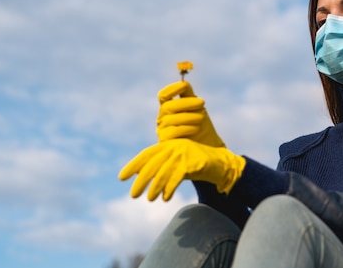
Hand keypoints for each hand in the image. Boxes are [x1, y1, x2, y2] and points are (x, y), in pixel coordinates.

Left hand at [118, 139, 245, 200]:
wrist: (221, 164)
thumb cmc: (196, 165)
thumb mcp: (176, 163)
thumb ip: (161, 166)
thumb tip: (139, 177)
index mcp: (169, 144)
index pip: (147, 154)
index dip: (133, 165)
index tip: (122, 177)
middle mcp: (175, 146)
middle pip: (152, 164)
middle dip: (141, 181)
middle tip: (133, 195)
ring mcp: (184, 153)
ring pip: (163, 172)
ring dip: (154, 188)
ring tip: (150, 199)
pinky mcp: (193, 162)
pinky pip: (176, 177)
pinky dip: (169, 189)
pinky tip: (166, 197)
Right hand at [156, 81, 224, 146]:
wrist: (207, 146)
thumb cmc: (201, 125)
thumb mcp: (197, 107)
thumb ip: (190, 95)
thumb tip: (184, 82)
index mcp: (168, 107)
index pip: (163, 95)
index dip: (171, 89)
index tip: (184, 86)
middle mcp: (162, 118)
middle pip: (169, 106)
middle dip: (186, 103)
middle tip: (202, 103)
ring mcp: (162, 130)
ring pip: (171, 119)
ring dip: (189, 116)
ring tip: (201, 118)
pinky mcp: (165, 142)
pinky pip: (172, 131)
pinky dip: (185, 128)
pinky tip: (195, 128)